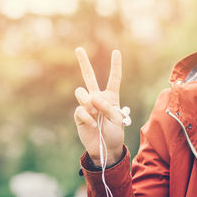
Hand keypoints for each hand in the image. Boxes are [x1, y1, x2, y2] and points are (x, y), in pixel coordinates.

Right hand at [74, 47, 124, 166]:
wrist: (105, 148)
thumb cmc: (115, 133)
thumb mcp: (118, 119)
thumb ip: (107, 107)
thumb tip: (92, 97)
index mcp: (111, 97)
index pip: (114, 78)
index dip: (115, 65)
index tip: (116, 52)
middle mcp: (98, 98)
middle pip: (89, 77)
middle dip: (84, 63)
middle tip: (79, 48)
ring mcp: (87, 106)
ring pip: (81, 93)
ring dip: (88, 101)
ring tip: (94, 112)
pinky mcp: (79, 115)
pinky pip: (80, 110)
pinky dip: (87, 117)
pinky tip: (92, 124)